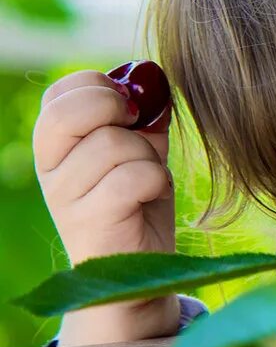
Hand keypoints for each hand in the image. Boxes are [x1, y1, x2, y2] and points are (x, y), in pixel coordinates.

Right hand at [32, 65, 178, 345]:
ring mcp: (64, 196)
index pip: (62, 92)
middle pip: (73, 111)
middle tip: (138, 129)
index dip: (101, 86)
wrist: (141, 269)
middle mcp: (49, 168)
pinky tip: (152, 195)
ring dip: (147, 156)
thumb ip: (145, 114)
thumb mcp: (143, 149)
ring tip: (147, 178)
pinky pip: (132, 177)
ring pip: (114, 144)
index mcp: (56, 144)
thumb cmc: (140, 202)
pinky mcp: (89, 222)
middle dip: (118, 109)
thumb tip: (153, 77)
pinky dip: (155, 180)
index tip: (129, 105)